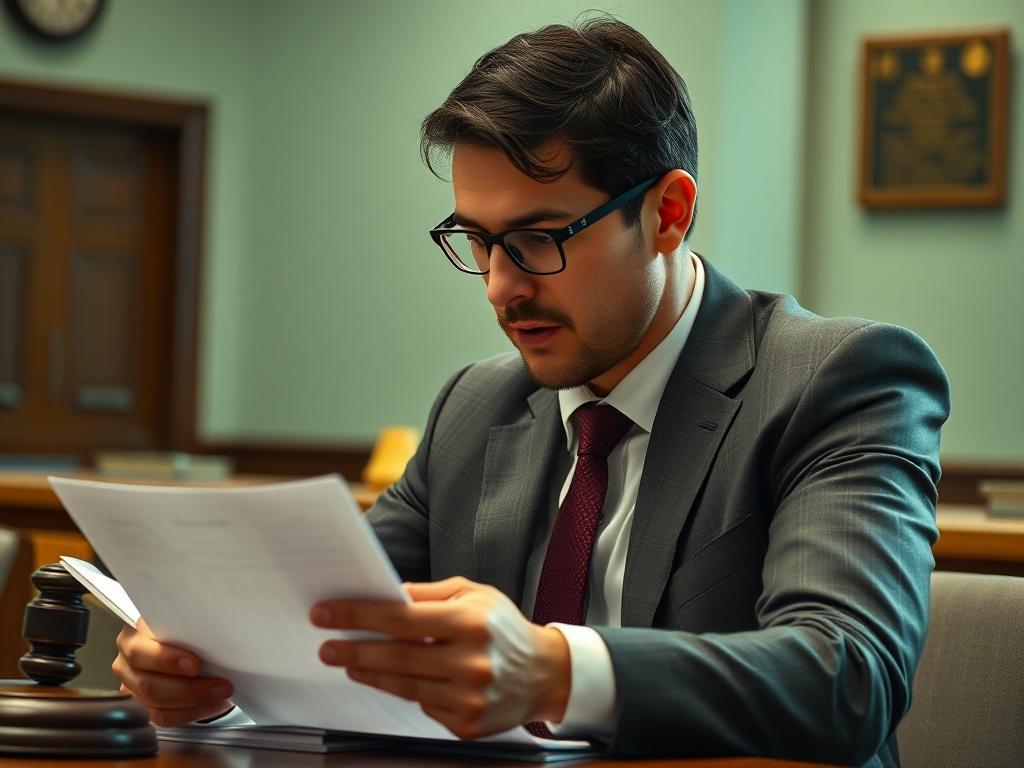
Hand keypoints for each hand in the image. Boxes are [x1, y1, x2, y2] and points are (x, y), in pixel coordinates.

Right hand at [112, 618, 234, 726]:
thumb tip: (214, 641)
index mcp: (131, 637)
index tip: (195, 665)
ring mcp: (131, 688)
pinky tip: (211, 705)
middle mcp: (125, 664)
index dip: (166, 661)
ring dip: (194, 703)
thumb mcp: (182, 623)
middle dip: (189, 689)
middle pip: (149, 685)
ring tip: (220, 696)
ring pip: (157, 706)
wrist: (180, 643)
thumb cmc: (182, 630)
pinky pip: (164, 718)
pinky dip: (191, 713)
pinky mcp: (142, 707)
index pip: (139, 653)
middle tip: (220, 686)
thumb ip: (188, 632)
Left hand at [311, 576, 570, 739]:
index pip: (401, 618)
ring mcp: (469, 697)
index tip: (326, 613)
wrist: (544, 674)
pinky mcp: (467, 723)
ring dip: (370, 672)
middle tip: (327, 646)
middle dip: (354, 649)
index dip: (358, 615)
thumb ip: (429, 594)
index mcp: (471, 621)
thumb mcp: (474, 594)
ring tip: (349, 662)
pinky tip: (392, 679)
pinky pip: (423, 706)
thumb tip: (387, 595)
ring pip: (404, 685)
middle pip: (396, 656)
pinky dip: (406, 691)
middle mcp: (471, 661)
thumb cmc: (503, 627)